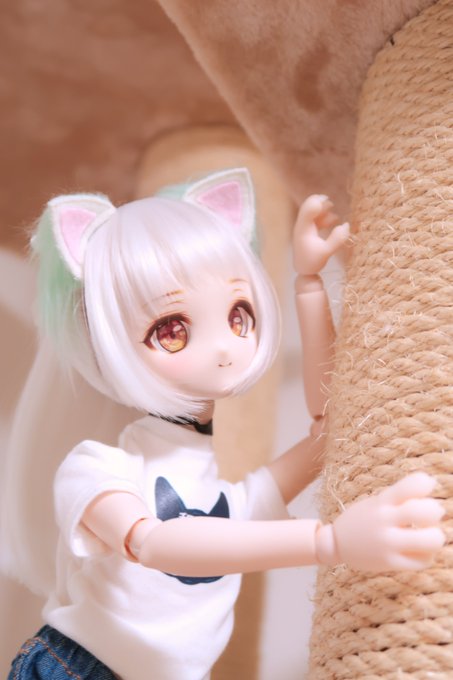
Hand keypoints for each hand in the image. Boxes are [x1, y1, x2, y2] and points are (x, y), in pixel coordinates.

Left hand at [293, 194, 349, 275]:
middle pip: (309, 208)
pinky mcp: (308, 233)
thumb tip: (346, 224)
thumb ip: (337, 239)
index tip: (327, 199)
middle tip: (330, 202)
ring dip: (323, 210)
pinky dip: (324, 217)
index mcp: (303, 229)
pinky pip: (315, 220)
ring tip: (333, 211)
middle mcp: (302, 226)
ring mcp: (304, 229)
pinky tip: (334, 219)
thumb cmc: (312, 262)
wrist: (303, 272)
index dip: (316, 202)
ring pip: (312, 214)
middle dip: (320, 203)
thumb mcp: (326, 252)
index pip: (307, 210)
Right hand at [316, 472, 445, 570]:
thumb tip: (432, 487)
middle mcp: (384, 520)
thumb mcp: (376, 502)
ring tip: (428, 536)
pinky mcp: (390, 563)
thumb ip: (400, 496)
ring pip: (430, 540)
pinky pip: (423, 561)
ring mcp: (387, 543)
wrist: (336, 544)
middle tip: (430, 516)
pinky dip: (427, 555)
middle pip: (426, 512)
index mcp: (382, 501)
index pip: (411, 485)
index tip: (428, 486)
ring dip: (436, 537)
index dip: (426, 483)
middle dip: (435, 512)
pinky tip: (419, 551)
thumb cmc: (363, 519)